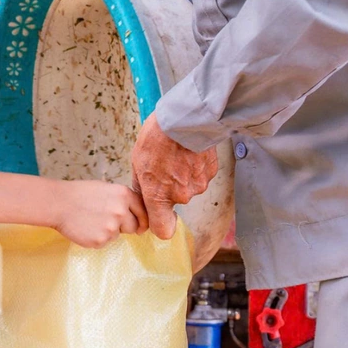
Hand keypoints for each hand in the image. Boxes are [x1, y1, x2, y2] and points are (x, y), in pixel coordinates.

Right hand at [53, 181, 148, 248]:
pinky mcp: (101, 241)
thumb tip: (137, 215)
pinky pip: (105, 242)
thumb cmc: (81, 194)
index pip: (143, 211)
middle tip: (107, 220)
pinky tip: (87, 228)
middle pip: (134, 226)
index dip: (142, 219)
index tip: (140, 225)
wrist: (59, 204)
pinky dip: (98, 238)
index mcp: (124, 194)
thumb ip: (123, 201)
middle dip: (124, 226)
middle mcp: (121, 211)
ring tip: (92, 221)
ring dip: (109, 232)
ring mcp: (111, 227)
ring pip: (118, 235)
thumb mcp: (107, 189)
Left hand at [130, 114, 218, 238]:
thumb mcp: (138, 160)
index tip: (159, 215)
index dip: (161, 225)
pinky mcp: (210, 173)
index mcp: (158, 195)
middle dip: (171, 187)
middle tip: (166, 164)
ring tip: (178, 154)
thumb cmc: (158, 136)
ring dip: (184, 175)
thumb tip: (142, 195)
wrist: (185, 117)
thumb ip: (141, 184)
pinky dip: (196, 166)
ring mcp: (198, 185)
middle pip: (176, 201)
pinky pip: (201, 175)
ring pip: (190, 187)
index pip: (163, 230)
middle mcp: (180, 195)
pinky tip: (189, 151)